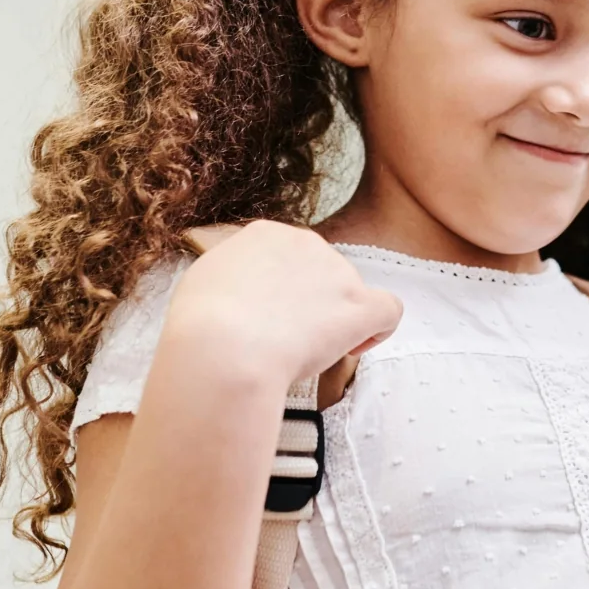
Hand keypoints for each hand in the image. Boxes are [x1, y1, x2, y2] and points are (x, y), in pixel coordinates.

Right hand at [167, 222, 402, 385]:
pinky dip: (376, 331)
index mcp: (265, 235)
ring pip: (351, 295)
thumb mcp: (203, 282)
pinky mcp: (359, 304)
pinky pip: (387, 311)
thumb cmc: (200, 325)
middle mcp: (306, 243)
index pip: (289, 259)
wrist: (224, 348)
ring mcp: (337, 272)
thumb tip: (241, 291)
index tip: (270, 318)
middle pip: (322, 274)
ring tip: (304, 353)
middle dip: (311, 306)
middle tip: (285, 340)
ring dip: (336, 322)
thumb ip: (232, 278)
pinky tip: (354, 347)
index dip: (285, 291)